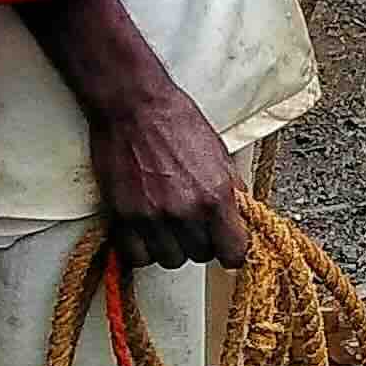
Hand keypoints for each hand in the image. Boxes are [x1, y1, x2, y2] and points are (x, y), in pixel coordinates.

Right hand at [88, 68, 249, 271]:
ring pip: (171, 260)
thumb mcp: (219, 153)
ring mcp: (153, 216)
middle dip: (202, 243)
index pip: (234, 252)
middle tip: (195, 224)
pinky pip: (138, 256)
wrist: (134, 106)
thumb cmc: (176, 121)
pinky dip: (144, 249)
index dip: (232, 250)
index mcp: (216, 195)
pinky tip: (148, 232)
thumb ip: (231, 189)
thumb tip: (241, 217)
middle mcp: (186, 211)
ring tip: (170, 226)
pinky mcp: (125, 216)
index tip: (227, 245)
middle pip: (202, 256)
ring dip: (173, 247)